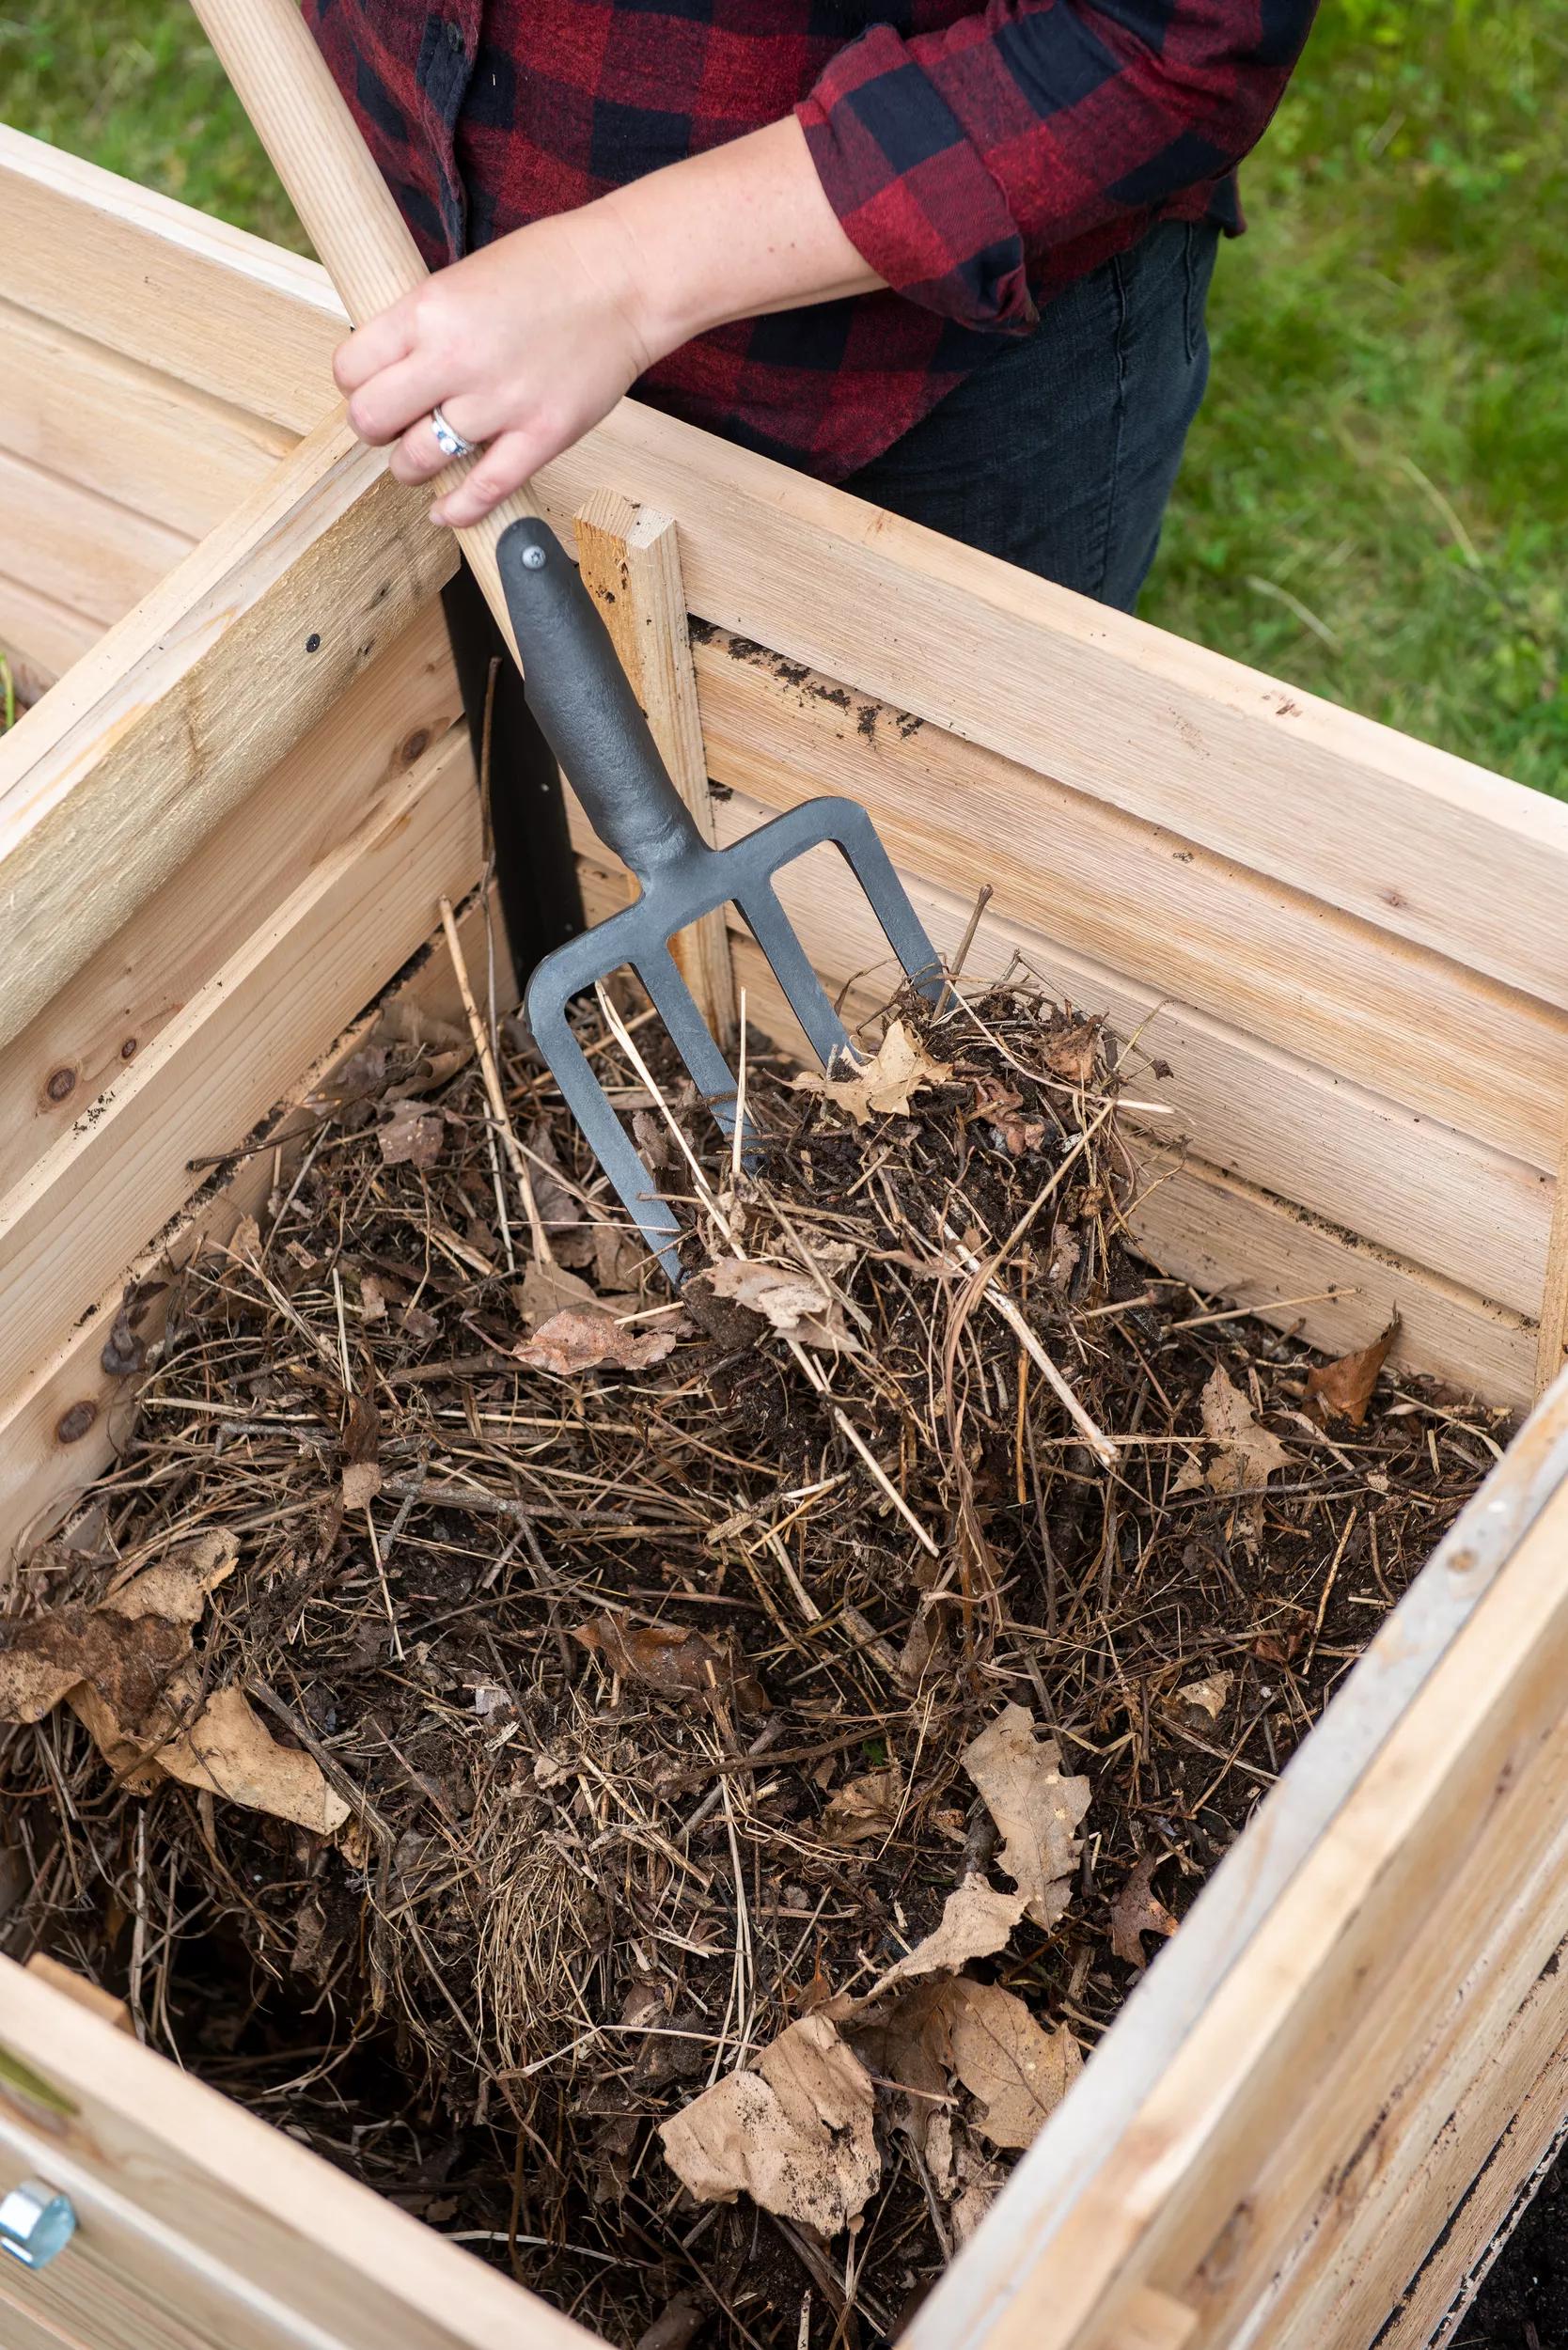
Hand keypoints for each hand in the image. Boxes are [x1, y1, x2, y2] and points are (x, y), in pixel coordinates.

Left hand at [333, 117, 880, 527]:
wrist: (625, 278)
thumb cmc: (549, 270)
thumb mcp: (464, 279)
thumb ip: (424, 326)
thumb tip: (390, 374)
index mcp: (428, 310)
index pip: (351, 370)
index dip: (357, 385)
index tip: (373, 387)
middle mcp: (454, 358)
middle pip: (371, 421)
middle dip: (375, 429)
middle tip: (393, 427)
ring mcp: (499, 403)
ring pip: (418, 462)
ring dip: (413, 467)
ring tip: (425, 458)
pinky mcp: (540, 436)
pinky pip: (483, 491)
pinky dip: (458, 510)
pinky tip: (447, 511)